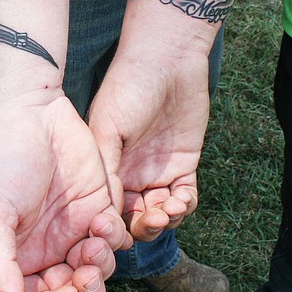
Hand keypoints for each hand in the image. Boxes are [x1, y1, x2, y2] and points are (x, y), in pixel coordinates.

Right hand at [0, 92, 129, 291]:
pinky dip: (114, 237)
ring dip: (101, 267)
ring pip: (97, 271)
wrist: (28, 110)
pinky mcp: (98, 206)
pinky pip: (115, 239)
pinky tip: (103, 218)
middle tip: (88, 276)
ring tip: (95, 242)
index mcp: (14, 257)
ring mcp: (73, 229)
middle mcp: (44, 249)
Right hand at [87, 46, 208, 241]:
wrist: (166, 60)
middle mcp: (129, 174)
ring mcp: (157, 170)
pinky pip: (185, 197)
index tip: (123, 231)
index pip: (108, 209)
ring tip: (171, 207)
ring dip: (167, 219)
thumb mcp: (107, 129)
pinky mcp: (184, 165)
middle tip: (154, 219)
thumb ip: (107, 170)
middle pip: (135, 218)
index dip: (114, 226)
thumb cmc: (127, 89)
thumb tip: (106, 213)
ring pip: (161, 212)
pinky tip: (183, 198)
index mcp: (106, 167)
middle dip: (144, 227)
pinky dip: (185, 205)